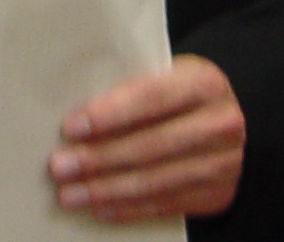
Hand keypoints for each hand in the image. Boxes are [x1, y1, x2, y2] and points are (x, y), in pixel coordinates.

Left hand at [48, 55, 243, 222]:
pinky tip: (99, 208)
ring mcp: (224, 163)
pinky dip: (128, 208)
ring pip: (157, 182)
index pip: (151, 98)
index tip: (71, 127)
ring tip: (70, 194)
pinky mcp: (218, 195)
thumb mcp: (162, 75)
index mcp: (204, 82)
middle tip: (59, 166)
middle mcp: (221, 124)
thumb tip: (73, 119)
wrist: (224, 118)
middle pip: (152, 146)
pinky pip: (166, 205)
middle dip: (99, 158)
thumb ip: (128, 88)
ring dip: (107, 190)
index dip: (110, 114)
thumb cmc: (176, 92)